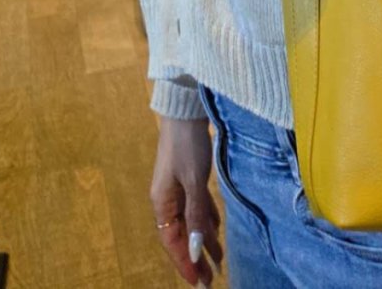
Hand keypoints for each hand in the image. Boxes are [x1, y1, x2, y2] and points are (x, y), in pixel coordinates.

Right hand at [151, 117, 223, 285]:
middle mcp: (167, 198)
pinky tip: (216, 227)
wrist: (185, 110)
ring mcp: (177, 187)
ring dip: (204, 239)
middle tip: (211, 278)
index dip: (186, 262)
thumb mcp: (193, 181)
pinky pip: (197, 205)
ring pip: (191, 220)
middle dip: (196, 256)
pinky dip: (206, 218)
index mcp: (162, 202)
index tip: (200, 282)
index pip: (173, 241)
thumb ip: (195, 214)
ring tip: (219, 260)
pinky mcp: (188, 176)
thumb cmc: (187, 145)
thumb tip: (196, 249)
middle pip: (181, 234)